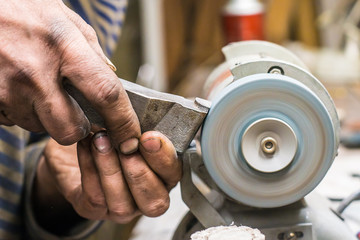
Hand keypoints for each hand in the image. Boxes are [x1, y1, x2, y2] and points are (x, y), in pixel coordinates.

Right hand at [0, 1, 139, 151]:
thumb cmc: (20, 6)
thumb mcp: (63, 17)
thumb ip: (90, 49)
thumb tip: (110, 77)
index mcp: (64, 45)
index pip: (105, 94)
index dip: (123, 122)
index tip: (130, 139)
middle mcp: (35, 70)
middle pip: (70, 129)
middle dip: (78, 129)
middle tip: (75, 113)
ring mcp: (7, 87)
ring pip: (40, 127)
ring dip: (46, 117)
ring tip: (39, 88)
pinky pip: (14, 121)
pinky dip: (22, 111)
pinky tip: (19, 88)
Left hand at [34, 131, 181, 223]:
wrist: (77, 139)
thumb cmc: (111, 129)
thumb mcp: (128, 122)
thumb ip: (141, 123)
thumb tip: (146, 113)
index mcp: (163, 173)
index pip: (173, 174)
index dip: (163, 158)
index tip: (148, 137)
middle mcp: (146, 195)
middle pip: (155, 201)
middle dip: (140, 172)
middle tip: (125, 145)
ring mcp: (121, 206)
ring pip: (123, 204)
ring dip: (111, 169)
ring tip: (101, 139)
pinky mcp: (93, 209)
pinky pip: (95, 198)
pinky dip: (90, 169)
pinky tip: (86, 144)